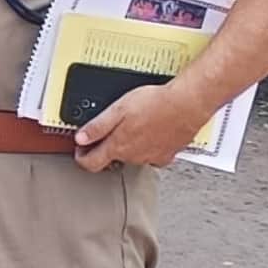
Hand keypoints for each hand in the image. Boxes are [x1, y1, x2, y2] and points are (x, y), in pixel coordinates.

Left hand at [72, 82, 214, 171]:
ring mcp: (152, 158)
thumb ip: (97, 127)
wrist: (188, 104)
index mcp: (119, 146)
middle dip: (104, 148)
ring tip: (130, 127)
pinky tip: (149, 133)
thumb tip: (80, 138)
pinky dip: (147, 147)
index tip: (80, 149)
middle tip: (105, 132)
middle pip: (111, 160)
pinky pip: (152, 155)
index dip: (81, 157)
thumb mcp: (117, 110)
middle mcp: (134, 157)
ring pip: (132, 157)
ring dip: (126, 146)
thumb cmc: (155, 104)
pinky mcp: (168, 154)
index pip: (91, 163)